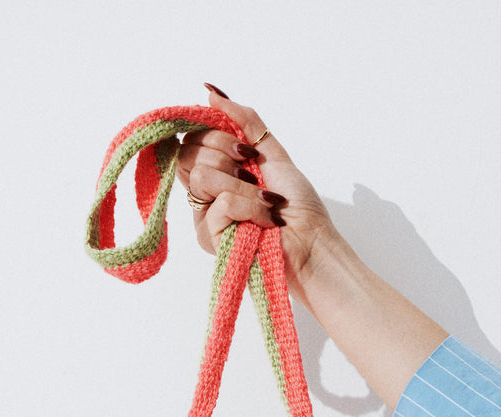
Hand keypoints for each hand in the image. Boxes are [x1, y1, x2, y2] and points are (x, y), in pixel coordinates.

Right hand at [177, 86, 336, 297]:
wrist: (311, 240)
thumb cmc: (297, 205)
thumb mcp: (271, 151)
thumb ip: (244, 120)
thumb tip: (212, 92)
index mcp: (217, 174)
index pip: (190, 141)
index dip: (213, 135)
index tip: (244, 148)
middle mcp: (205, 195)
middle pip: (189, 152)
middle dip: (229, 153)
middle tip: (254, 174)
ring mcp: (204, 216)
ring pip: (202, 175)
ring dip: (244, 185)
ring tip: (264, 201)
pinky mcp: (209, 237)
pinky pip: (221, 202)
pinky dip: (251, 206)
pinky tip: (264, 220)